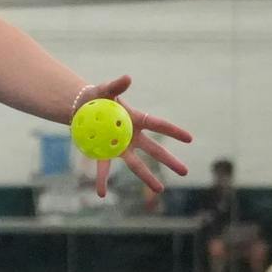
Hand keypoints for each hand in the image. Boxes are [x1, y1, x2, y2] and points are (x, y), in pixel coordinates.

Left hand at [73, 75, 193, 198]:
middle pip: (154, 150)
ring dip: (147, 176)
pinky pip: (105, 168)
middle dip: (169, 161)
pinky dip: (102, 180)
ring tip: (160, 190)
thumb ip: (116, 85)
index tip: (189, 139)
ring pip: (136, 164)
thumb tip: (127, 78)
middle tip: (185, 172)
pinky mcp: (105, 153)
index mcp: (136, 119)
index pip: (159, 125)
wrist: (81, 107)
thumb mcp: (105, 89)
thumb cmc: (97, 96)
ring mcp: (121, 147)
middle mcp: (132, 136)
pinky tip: (101, 194)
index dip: (174, 132)